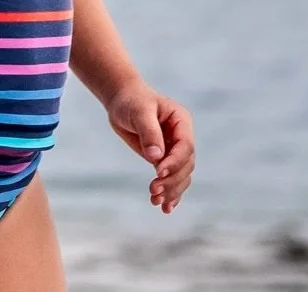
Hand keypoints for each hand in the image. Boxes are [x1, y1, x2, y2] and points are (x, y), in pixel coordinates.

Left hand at [106, 79, 194, 213]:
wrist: (121, 100)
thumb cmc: (131, 101)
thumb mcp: (139, 112)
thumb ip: (149, 132)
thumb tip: (156, 158)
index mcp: (181, 121)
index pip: (186, 146)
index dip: (175, 161)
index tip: (158, 172)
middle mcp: (182, 137)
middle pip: (186, 165)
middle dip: (172, 180)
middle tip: (154, 190)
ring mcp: (174, 150)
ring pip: (181, 176)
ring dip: (171, 190)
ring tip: (156, 201)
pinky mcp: (164, 160)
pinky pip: (172, 179)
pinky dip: (170, 194)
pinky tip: (164, 208)